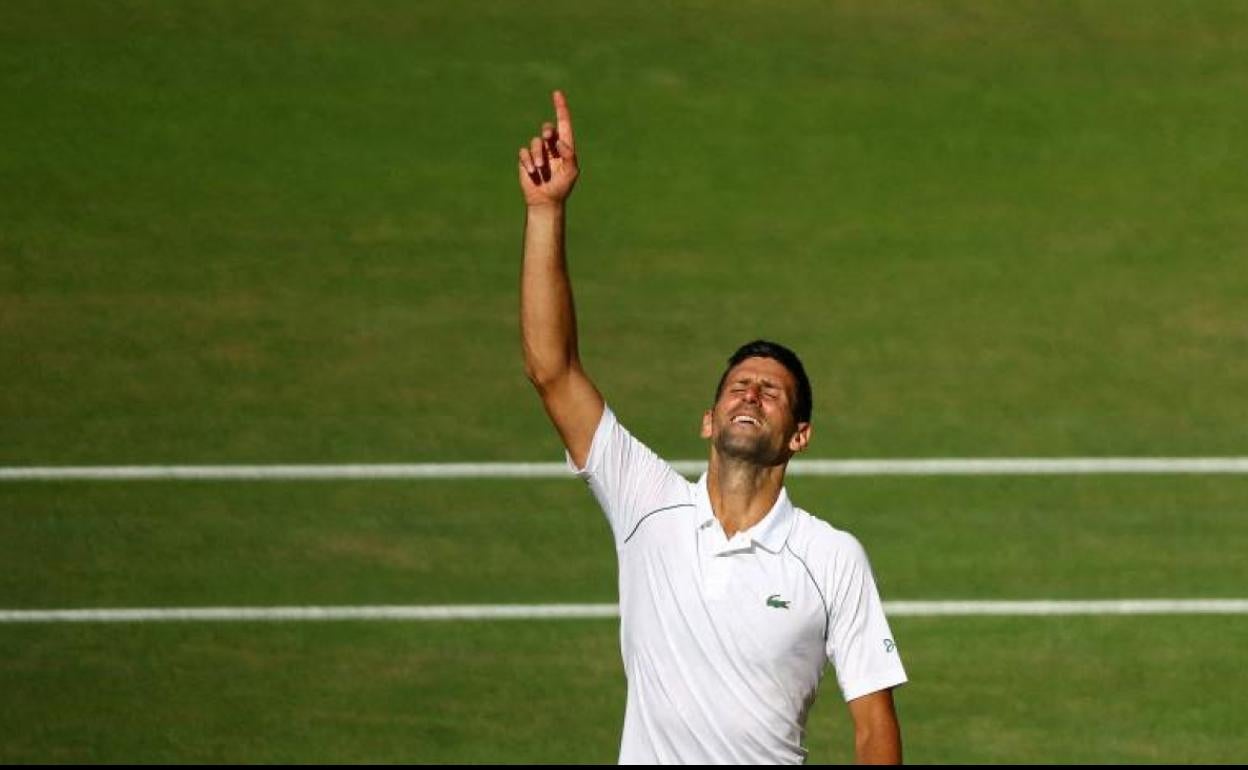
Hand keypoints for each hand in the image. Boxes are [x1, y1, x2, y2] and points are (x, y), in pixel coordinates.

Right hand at [518, 90, 578, 207]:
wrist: (545, 200)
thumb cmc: (562, 187)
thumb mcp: (571, 173)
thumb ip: (569, 156)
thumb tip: (560, 142)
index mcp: (564, 147)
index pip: (564, 124)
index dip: (561, 108)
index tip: (557, 93)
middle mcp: (551, 147)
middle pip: (547, 129)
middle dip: (547, 131)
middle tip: (548, 137)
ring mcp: (538, 153)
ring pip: (535, 142)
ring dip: (537, 154)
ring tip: (540, 169)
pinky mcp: (526, 159)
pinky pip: (524, 152)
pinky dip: (528, 161)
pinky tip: (533, 172)